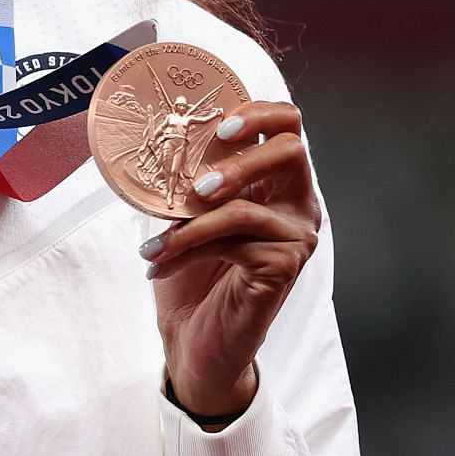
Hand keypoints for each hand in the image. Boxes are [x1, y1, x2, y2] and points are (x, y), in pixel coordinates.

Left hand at [139, 101, 321, 420]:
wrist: (196, 342)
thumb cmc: (194, 275)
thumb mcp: (186, 216)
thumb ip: (187, 178)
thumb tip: (156, 138)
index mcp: (278, 182)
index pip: (289, 126)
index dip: (260, 113)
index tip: (219, 125)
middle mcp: (298, 205)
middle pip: (291, 150)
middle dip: (240, 157)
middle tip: (198, 184)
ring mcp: (296, 237)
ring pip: (246, 207)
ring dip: (189, 222)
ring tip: (156, 240)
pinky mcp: (283, 267)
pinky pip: (230, 242)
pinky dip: (185, 248)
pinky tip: (157, 263)